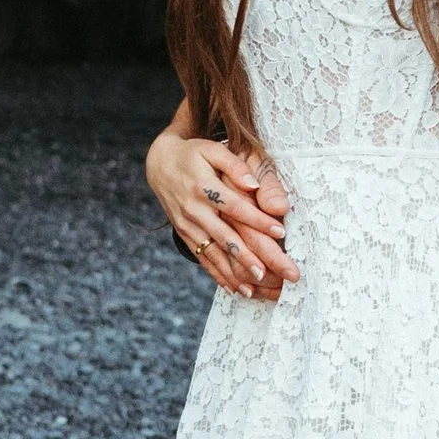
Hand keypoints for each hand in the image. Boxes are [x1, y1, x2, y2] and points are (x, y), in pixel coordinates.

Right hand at [148, 127, 296, 299]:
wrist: (159, 164)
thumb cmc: (194, 154)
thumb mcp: (212, 149)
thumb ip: (234, 165)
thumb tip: (253, 185)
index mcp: (203, 186)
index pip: (235, 206)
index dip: (257, 219)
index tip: (280, 231)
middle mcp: (194, 209)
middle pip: (225, 236)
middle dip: (249, 257)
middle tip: (272, 273)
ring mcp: (187, 225)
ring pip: (213, 253)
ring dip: (234, 273)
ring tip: (255, 289)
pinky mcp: (184, 235)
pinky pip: (202, 258)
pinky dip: (218, 275)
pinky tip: (234, 289)